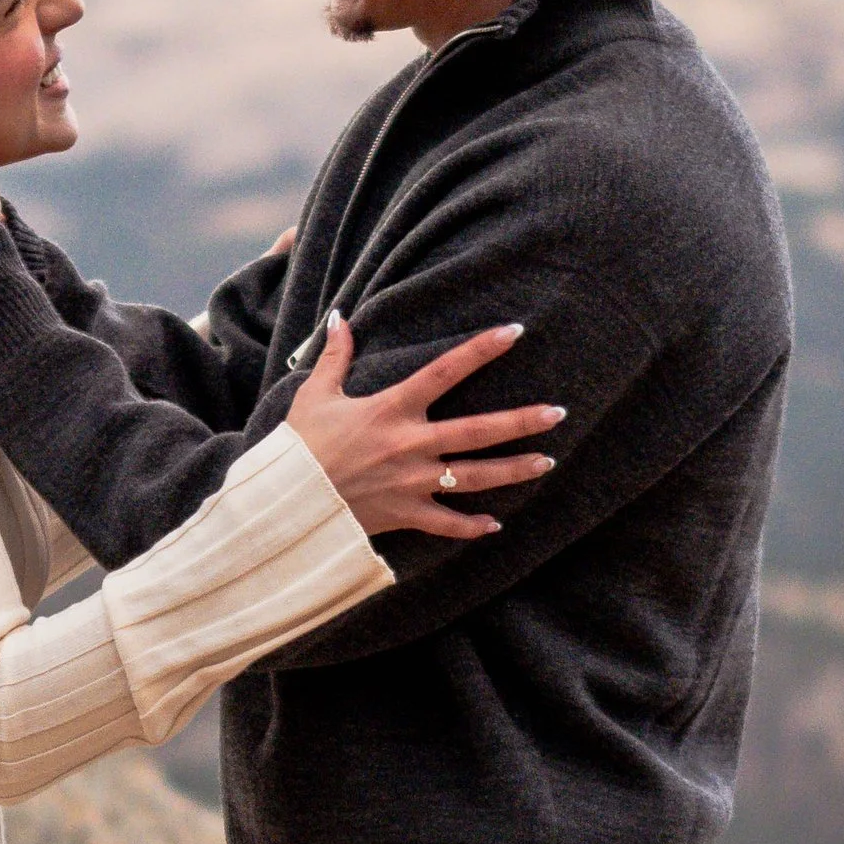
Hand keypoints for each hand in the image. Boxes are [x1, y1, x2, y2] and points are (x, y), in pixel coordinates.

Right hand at [286, 315, 559, 541]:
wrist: (284, 501)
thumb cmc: (299, 445)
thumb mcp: (315, 394)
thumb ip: (335, 356)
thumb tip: (339, 317)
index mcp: (391, 408)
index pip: (445, 371)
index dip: (481, 349)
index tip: (515, 332)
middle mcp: (410, 445)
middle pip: (478, 431)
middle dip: (522, 421)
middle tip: (558, 413)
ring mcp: (411, 482)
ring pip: (475, 477)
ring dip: (514, 470)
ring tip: (547, 461)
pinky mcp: (404, 514)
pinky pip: (446, 524)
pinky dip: (471, 526)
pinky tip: (495, 525)